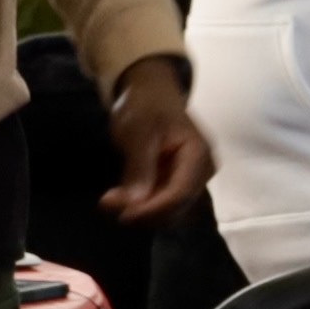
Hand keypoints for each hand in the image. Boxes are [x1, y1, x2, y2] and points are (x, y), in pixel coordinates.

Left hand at [98, 55, 212, 223]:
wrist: (150, 94)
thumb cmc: (147, 105)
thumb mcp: (139, 130)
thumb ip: (139, 166)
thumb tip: (135, 203)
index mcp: (199, 154)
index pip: (181, 193)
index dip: (153, 209)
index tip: (123, 214)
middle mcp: (201, 172)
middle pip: (177, 207)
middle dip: (144, 211)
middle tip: (108, 204)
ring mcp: (190, 180)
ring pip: (169, 211)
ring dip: (140, 211)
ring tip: (110, 200)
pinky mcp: (176, 184)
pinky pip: (161, 204)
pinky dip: (140, 206)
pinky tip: (118, 198)